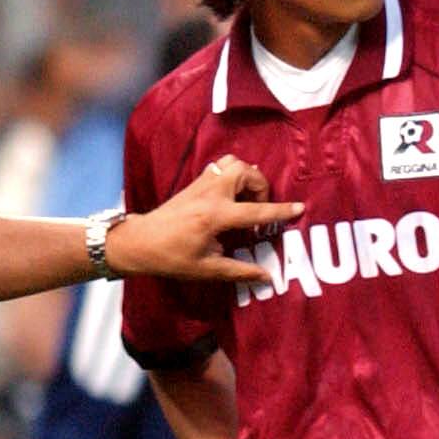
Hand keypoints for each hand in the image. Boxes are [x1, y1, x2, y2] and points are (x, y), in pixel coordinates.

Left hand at [107, 158, 305, 285]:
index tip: (299, 208)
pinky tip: (231, 196)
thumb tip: (266, 277)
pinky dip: (233, 174)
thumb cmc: (171, 258)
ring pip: (233, 162)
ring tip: (246, 200)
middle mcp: (210, 194)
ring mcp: (201, 184)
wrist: (139, 242)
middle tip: (258, 210)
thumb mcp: (207, 269)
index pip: (256, 211)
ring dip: (247, 177)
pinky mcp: (194, 182)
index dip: (280, 211)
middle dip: (261, 187)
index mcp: (215, 216)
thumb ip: (240, 271)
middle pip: (246, 171)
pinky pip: (221, 166)